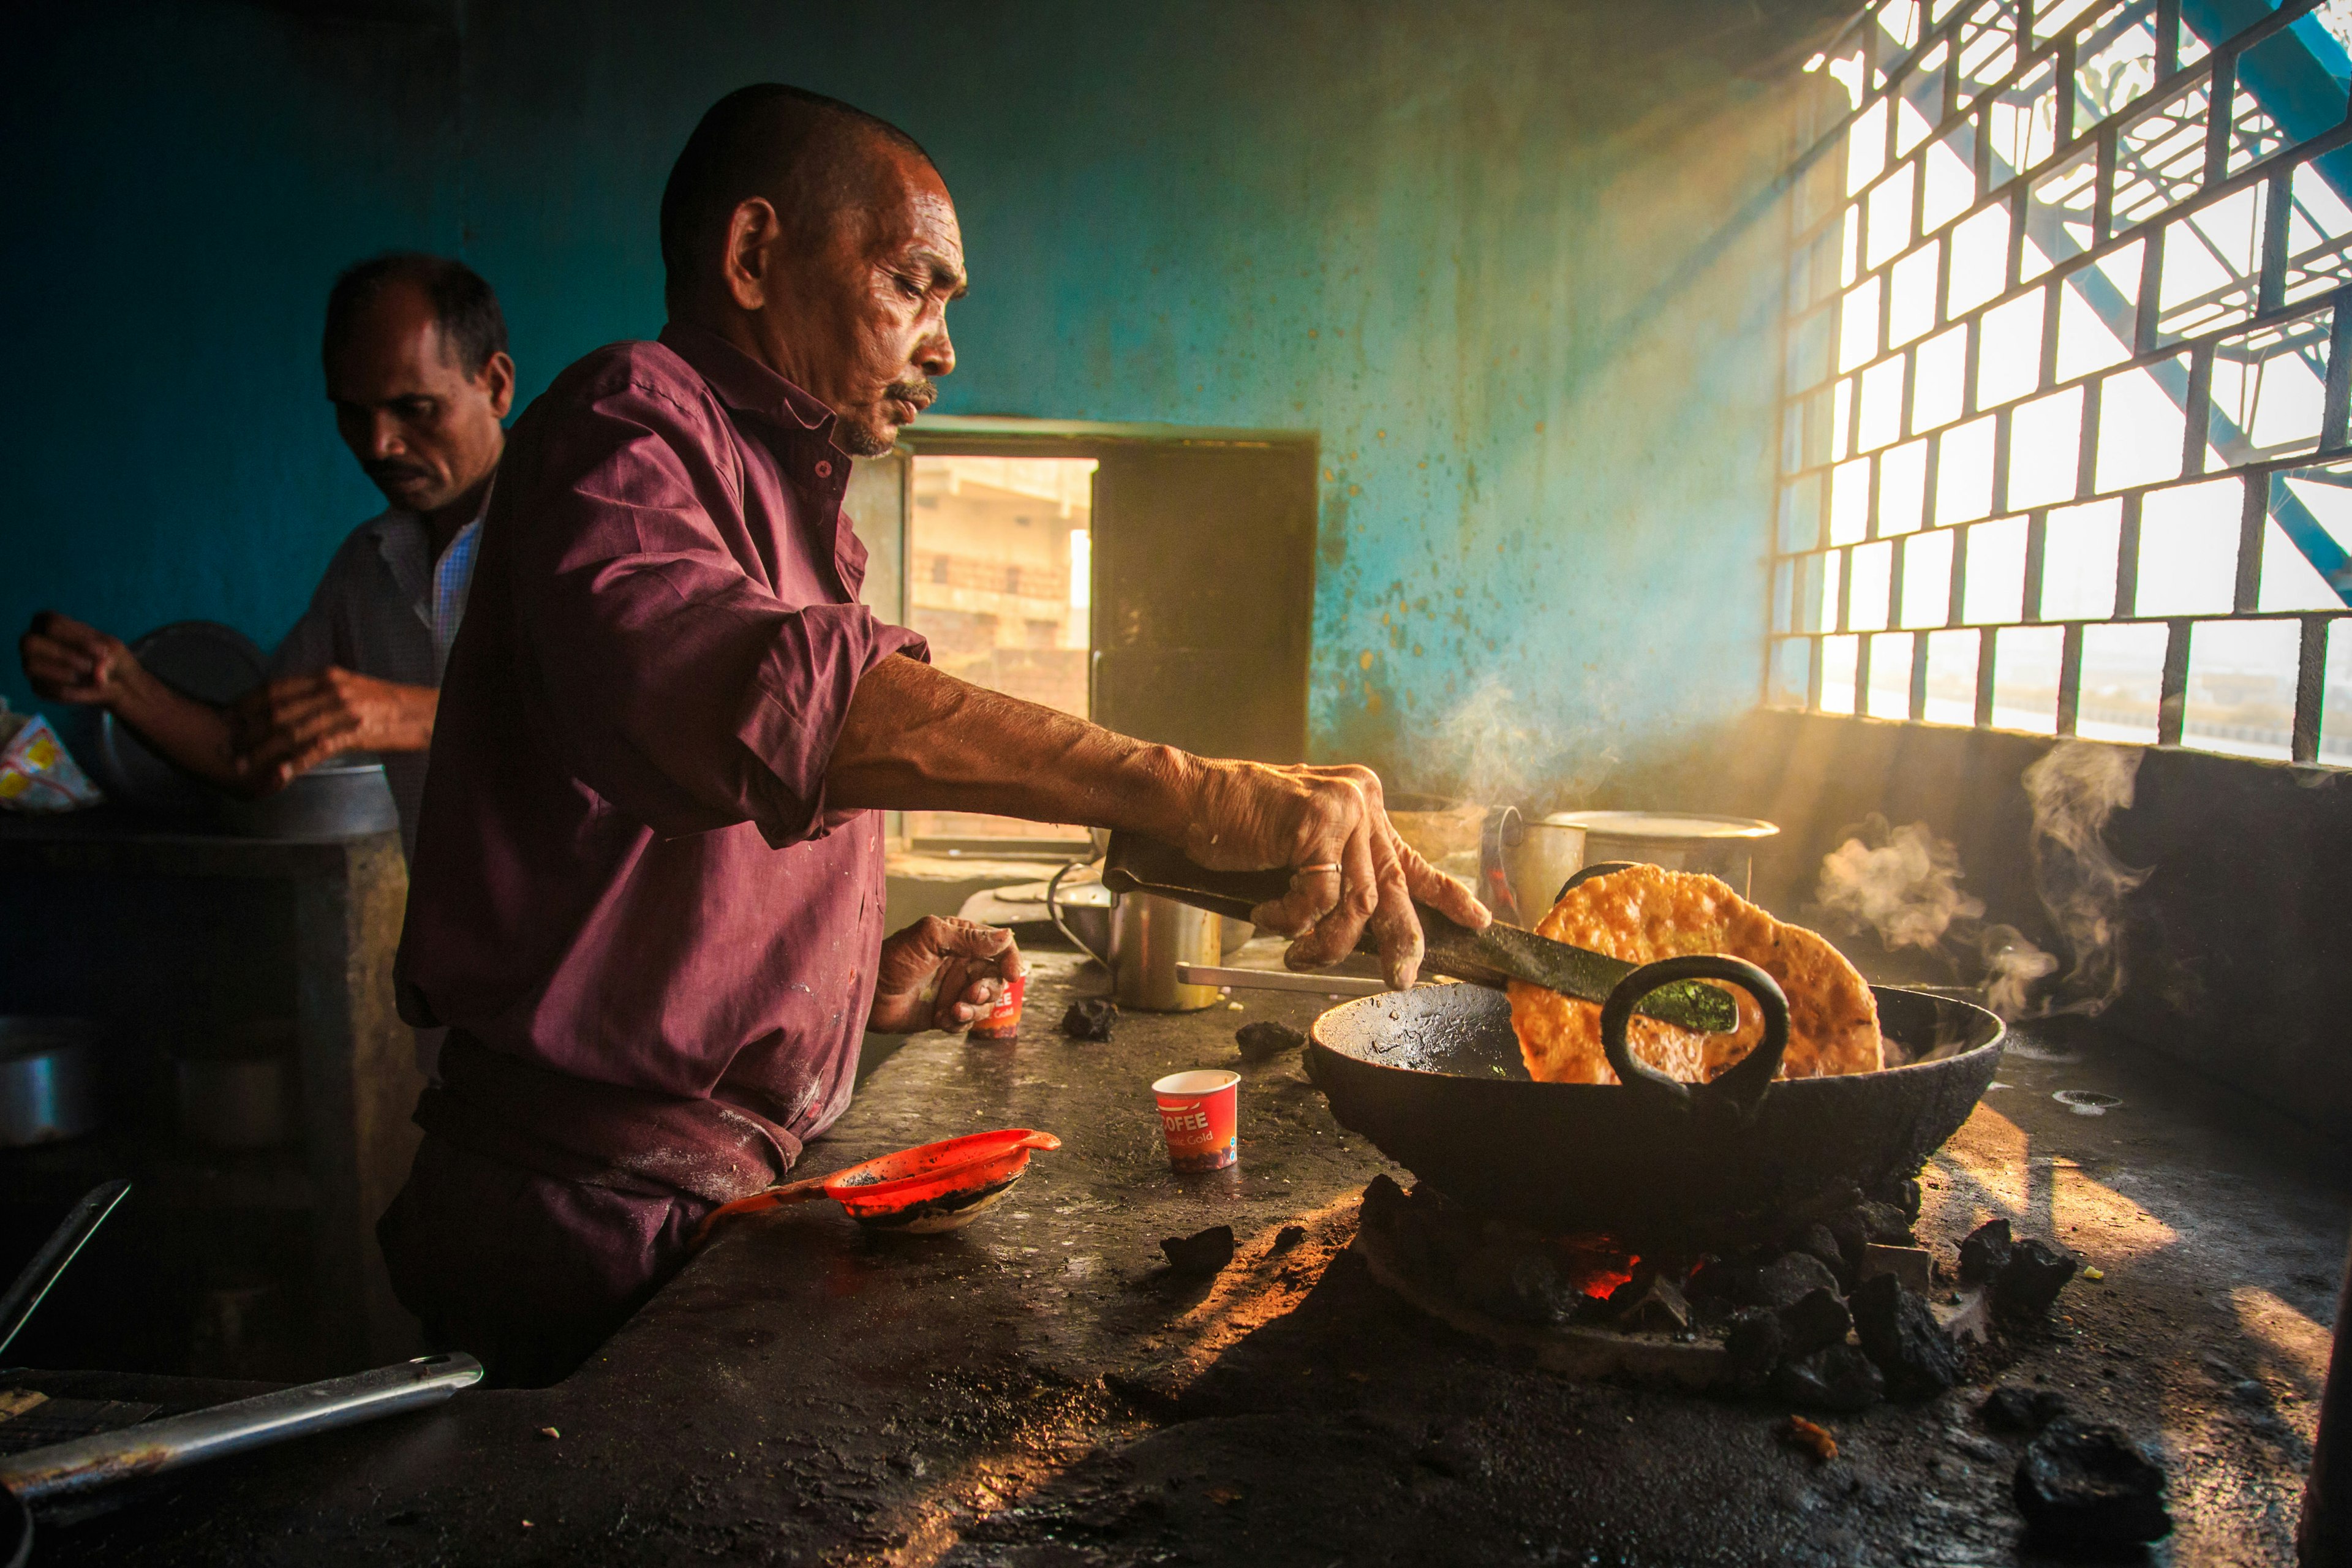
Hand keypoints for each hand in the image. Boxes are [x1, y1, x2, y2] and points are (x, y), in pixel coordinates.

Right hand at [20, 613, 148, 708]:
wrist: (115, 681)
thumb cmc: (110, 656)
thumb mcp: (115, 652)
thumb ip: (108, 658)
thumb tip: (97, 672)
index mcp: (48, 622)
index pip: (52, 624)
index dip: (78, 640)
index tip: (103, 652)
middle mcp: (33, 642)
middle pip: (30, 643)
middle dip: (64, 656)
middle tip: (90, 667)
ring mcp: (31, 665)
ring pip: (31, 666)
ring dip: (63, 673)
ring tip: (90, 678)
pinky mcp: (38, 687)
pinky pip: (46, 689)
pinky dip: (71, 691)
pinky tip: (87, 688)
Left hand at [228, 668, 437, 787]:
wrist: (432, 711)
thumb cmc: (394, 706)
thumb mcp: (354, 691)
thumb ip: (323, 697)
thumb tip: (296, 711)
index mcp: (328, 675)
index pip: (276, 688)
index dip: (246, 704)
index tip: (228, 719)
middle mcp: (331, 688)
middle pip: (277, 710)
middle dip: (246, 732)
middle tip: (226, 748)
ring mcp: (344, 709)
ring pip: (291, 731)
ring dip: (261, 752)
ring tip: (241, 766)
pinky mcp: (357, 731)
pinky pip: (317, 748)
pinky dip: (294, 762)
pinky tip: (278, 774)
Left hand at [868, 916, 1025, 1033]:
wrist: (866, 994)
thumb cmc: (891, 959)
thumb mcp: (929, 938)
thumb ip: (968, 937)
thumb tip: (1006, 935)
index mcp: (959, 939)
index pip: (998, 945)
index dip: (1010, 958)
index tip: (1013, 973)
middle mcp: (960, 963)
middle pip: (996, 978)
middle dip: (989, 989)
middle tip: (971, 994)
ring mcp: (953, 988)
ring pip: (985, 1002)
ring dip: (975, 1009)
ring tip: (954, 1011)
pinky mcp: (945, 1012)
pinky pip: (967, 1020)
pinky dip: (959, 1022)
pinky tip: (941, 1018)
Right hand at [1181, 762, 1489, 990]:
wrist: (1190, 799)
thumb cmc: (1238, 826)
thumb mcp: (1302, 845)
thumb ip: (1340, 870)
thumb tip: (1371, 927)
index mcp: (1363, 806)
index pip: (1411, 858)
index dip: (1446, 894)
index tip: (1478, 920)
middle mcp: (1362, 802)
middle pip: (1393, 887)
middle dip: (1399, 941)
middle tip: (1399, 978)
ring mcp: (1342, 808)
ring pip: (1356, 901)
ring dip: (1325, 941)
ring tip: (1296, 955)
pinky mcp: (1315, 822)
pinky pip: (1317, 897)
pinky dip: (1289, 918)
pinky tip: (1264, 914)